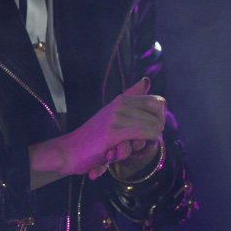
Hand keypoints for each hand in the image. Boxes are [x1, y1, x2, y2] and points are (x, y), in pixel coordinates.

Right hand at [29, 78, 163, 187]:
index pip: (159, 102)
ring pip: (152, 127)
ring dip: (147, 143)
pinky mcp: (111, 133)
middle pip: (158, 118)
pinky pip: (141, 134)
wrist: (70, 150)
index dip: (160, 118)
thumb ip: (130, 97)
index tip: (151, 130)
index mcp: (123, 99)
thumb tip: (146, 80)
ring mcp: (116, 118)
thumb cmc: (95, 137)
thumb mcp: (114, 114)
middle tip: (139, 144)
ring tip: (130, 148)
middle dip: (155, 134)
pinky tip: (129, 150)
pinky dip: (142, 144)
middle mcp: (121, 104)